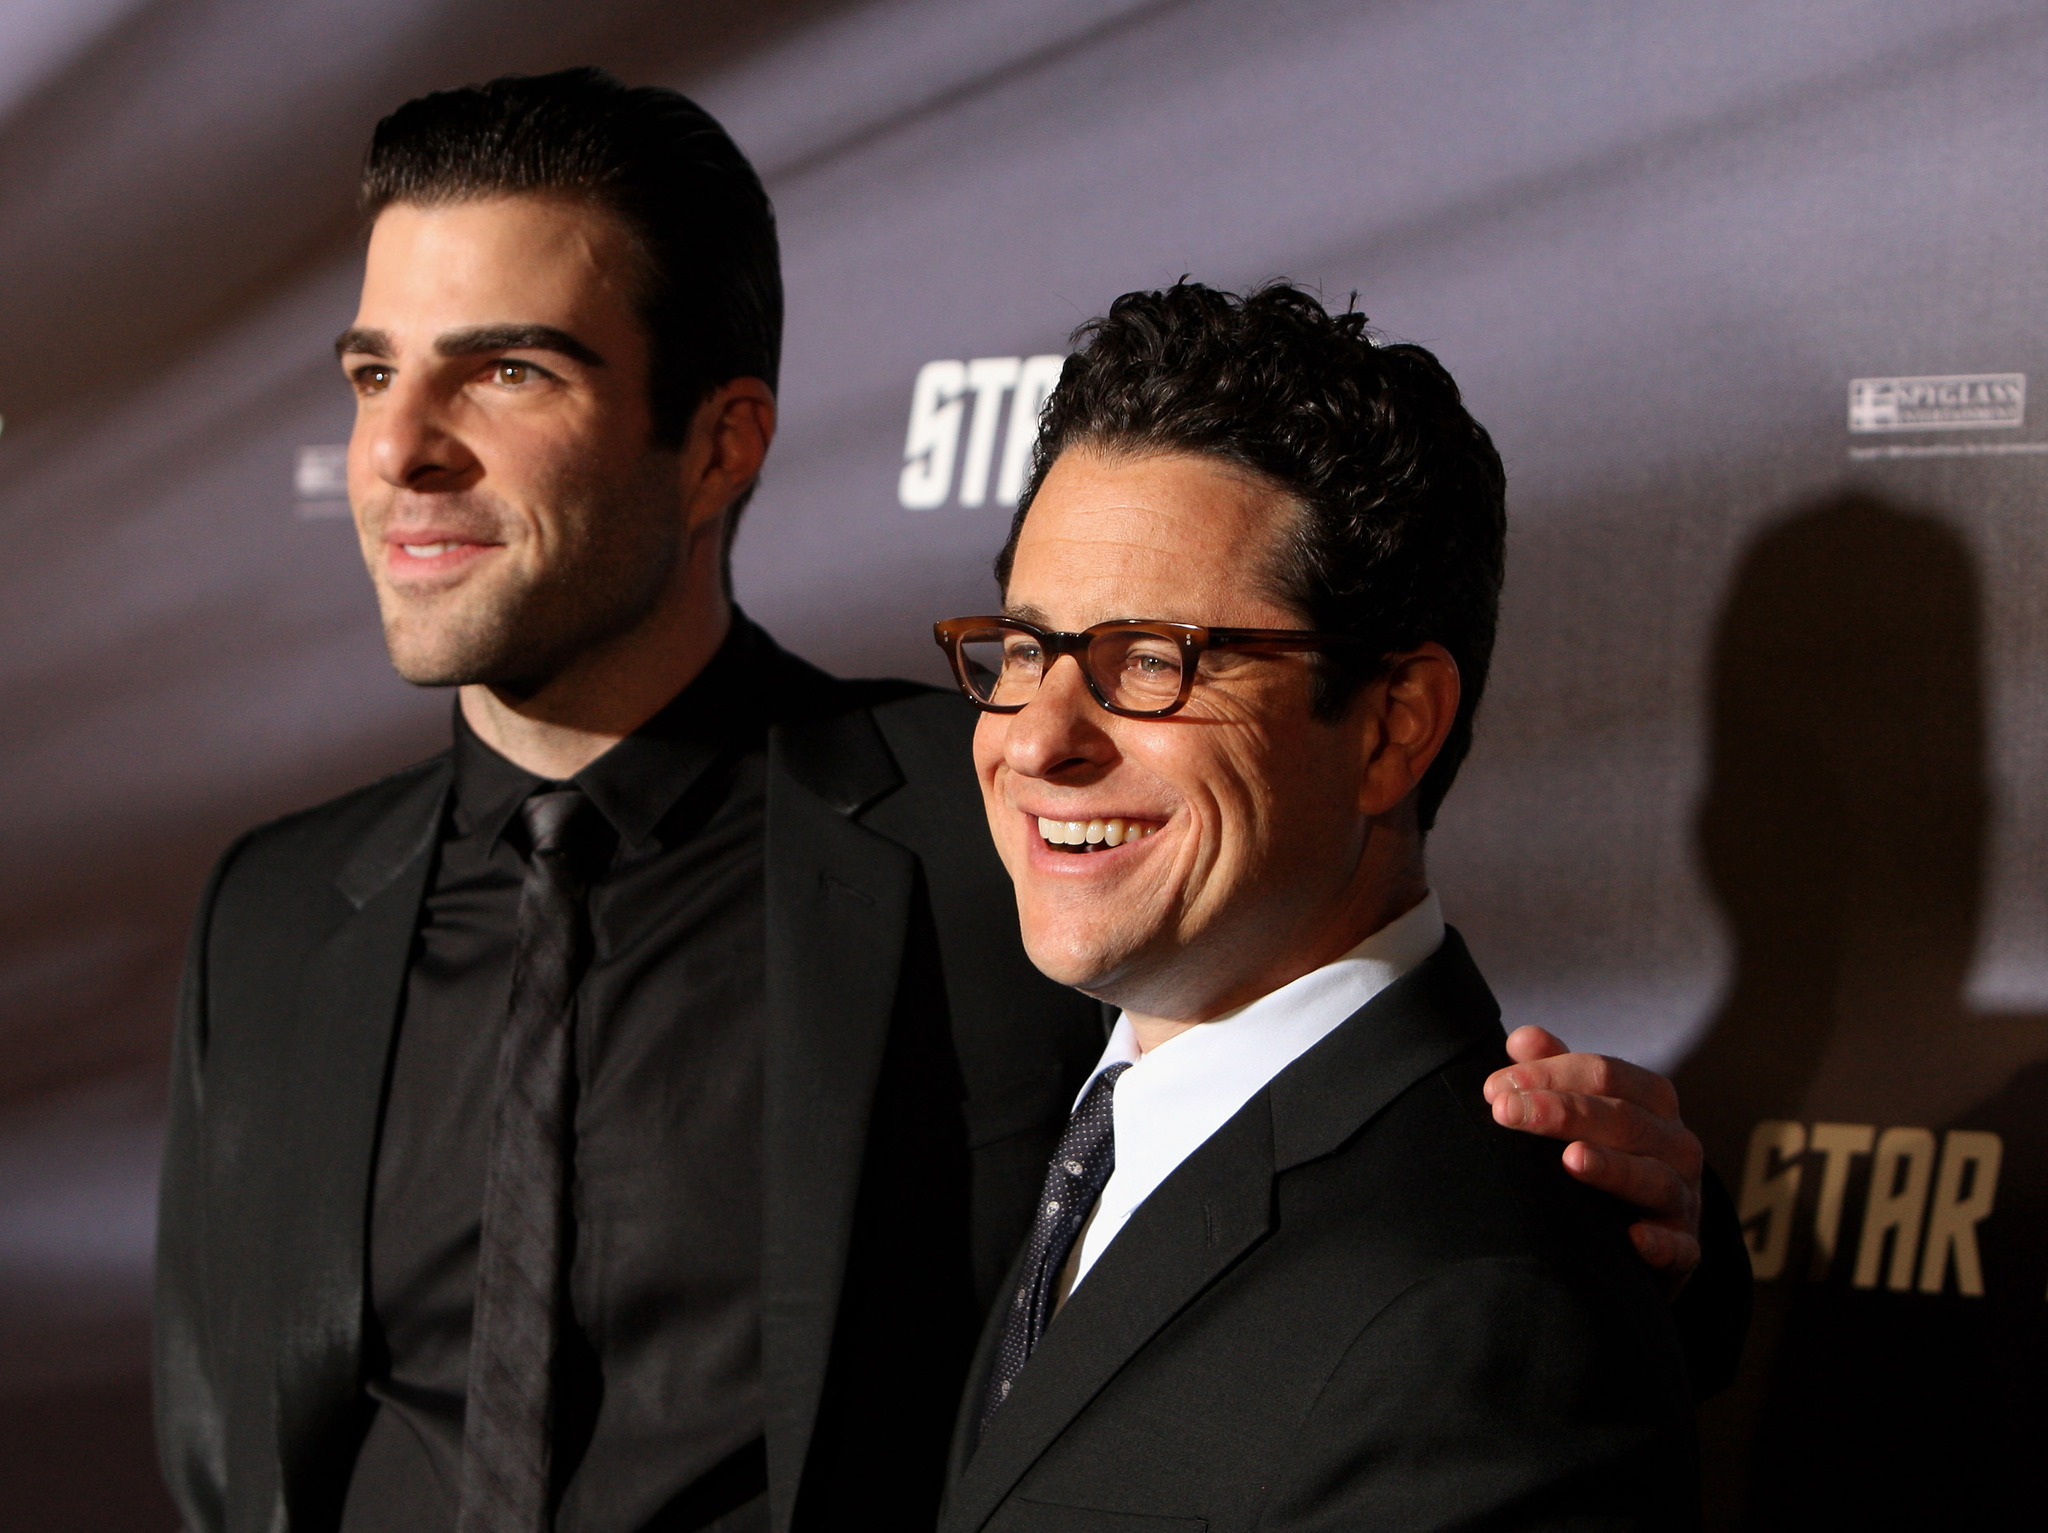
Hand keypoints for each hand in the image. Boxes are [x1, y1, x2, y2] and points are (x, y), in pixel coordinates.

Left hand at [1483, 1026, 1703, 1294]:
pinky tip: (1633, 1238)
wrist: (1655, 1223)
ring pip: (1654, 1178)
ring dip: (1612, 1168)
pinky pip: (1680, 1246)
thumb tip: (1521, 1040)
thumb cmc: (1609, 1151)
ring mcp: (1683, 1197)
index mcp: (1652, 1101)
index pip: (1604, 1075)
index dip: (1549, 1075)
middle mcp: (1675, 1144)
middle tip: (1506, 1112)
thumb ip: (1555, 1071)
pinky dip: (1661, 1243)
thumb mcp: (1586, 1107)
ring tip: (1570, 1159)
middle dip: (1563, 1112)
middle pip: (1623, 1119)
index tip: (1496, 1088)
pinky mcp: (1685, 1248)